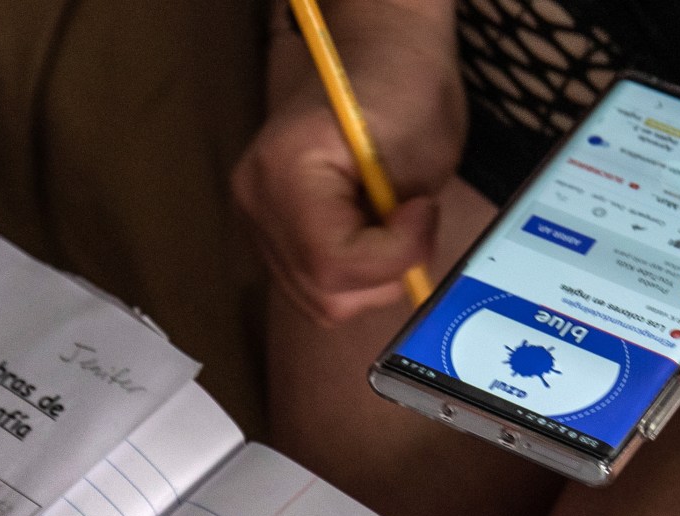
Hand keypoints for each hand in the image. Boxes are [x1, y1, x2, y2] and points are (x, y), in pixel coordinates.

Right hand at [231, 0, 462, 323]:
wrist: (379, 53)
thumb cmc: (404, 87)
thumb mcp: (422, 155)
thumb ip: (407, 227)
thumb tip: (402, 275)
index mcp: (286, 170)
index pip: (332, 263)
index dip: (391, 255)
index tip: (422, 211)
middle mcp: (256, 201)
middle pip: (321, 292)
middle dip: (381, 274)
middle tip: (411, 223)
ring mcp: (256, 219)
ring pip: (316, 299)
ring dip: (368, 279)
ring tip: (390, 226)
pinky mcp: (268, 232)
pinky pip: (311, 283)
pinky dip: (351, 274)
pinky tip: (369, 233)